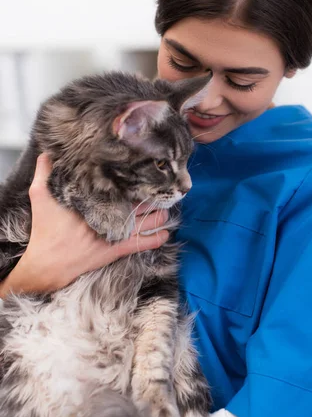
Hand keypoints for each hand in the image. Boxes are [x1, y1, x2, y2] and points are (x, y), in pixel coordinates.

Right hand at [0, 153, 168, 295]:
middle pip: (138, 202)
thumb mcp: (40, 196)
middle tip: (163, 188)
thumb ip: (44, 173)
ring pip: (144, 222)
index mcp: (93, 201)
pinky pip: (140, 245)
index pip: (119, 187)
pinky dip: (155, 239)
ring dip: (158, 215)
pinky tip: (166, 234)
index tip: (145, 170)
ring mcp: (113, 234)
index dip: (134, 179)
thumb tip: (46, 153)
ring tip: (167, 208)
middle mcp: (107, 216)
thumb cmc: (44, 229)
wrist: (47, 264)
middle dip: (152, 196)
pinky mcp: (114, 251)